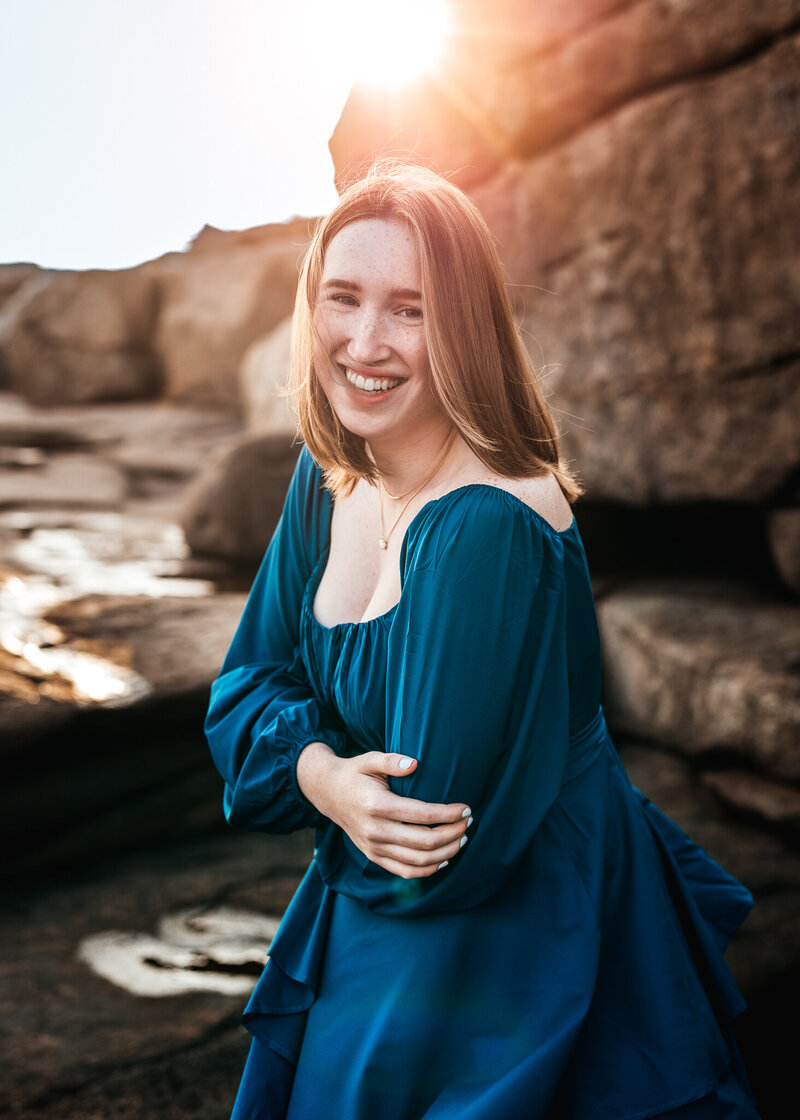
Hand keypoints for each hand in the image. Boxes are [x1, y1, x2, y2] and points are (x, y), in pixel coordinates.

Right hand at [296, 743, 471, 878]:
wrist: (327, 793)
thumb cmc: (354, 773)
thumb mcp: (369, 759)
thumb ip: (392, 760)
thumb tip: (415, 763)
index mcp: (377, 805)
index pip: (422, 815)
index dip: (448, 814)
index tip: (466, 808)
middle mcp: (375, 831)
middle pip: (425, 842)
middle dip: (453, 834)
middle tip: (469, 822)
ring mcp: (374, 848)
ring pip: (418, 862)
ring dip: (446, 853)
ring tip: (462, 839)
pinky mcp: (373, 857)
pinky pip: (405, 872)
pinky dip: (428, 870)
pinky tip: (444, 859)